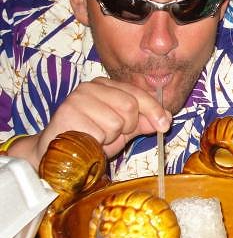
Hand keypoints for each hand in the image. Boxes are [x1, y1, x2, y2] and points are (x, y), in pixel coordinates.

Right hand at [32, 77, 170, 162]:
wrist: (61, 152)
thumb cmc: (92, 137)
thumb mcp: (124, 129)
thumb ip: (144, 122)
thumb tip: (167, 118)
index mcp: (106, 85)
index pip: (137, 93)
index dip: (154, 110)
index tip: (164, 125)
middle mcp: (91, 87)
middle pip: (129, 106)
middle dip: (128, 126)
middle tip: (114, 134)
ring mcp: (78, 98)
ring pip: (116, 122)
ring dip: (111, 137)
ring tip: (98, 137)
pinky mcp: (68, 113)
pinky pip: (100, 133)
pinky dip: (98, 142)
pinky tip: (87, 140)